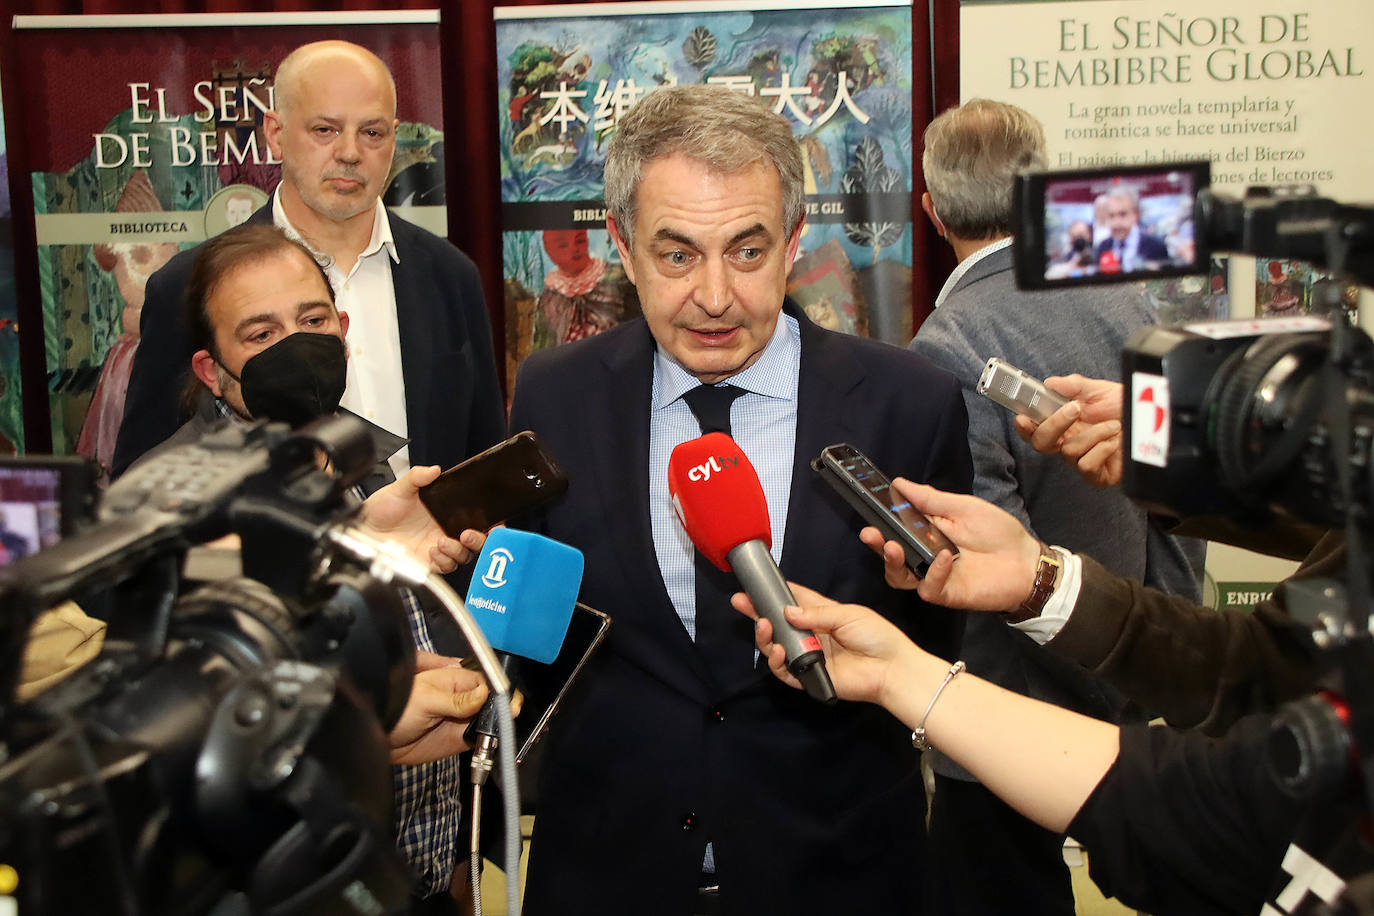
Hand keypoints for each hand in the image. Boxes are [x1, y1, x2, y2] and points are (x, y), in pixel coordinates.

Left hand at [357, 466, 486, 572]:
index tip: (493, 523)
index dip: (489, 524)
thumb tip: (434, 469)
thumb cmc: (379, 510)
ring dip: (457, 551)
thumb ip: (417, 477)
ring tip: (441, 542)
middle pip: (476, 543)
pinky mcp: (427, 563)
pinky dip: (444, 561)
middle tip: (468, 535)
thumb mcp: (399, 488)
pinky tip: (432, 552)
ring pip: (463, 556)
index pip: (476, 520)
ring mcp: (437, 549)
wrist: (361, 530)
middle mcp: (444, 532)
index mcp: (445, 514)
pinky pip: (446, 567)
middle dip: (479, 541)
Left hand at [387, 651, 525, 764]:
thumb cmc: (395, 709)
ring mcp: (463, 719)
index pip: (488, 681)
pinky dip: (488, 743)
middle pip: (494, 701)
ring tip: (494, 733)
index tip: (509, 703)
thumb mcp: (425, 700)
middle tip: (505, 719)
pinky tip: (487, 744)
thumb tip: (484, 693)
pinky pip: (481, 739)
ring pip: (490, 721)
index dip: (501, 692)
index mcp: (456, 679)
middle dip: (503, 709)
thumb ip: (456, 699)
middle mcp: (464, 698)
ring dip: (497, 727)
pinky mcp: (461, 738)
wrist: (380, 739)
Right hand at [732, 582, 919, 706]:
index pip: (793, 601)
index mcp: (822, 614)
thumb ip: (815, 613)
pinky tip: (780, 651)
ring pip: (776, 647)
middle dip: (758, 613)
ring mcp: (809, 656)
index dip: (774, 594)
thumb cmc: (877, 637)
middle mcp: (812, 635)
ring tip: (764, 627)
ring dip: (766, 637)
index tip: (755, 586)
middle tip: (741, 602)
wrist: (892, 668)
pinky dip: (778, 661)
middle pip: (778, 624)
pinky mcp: (809, 677)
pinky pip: (785, 671)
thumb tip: (787, 611)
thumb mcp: (848, 614)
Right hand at [858, 478, 1040, 612]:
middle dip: (877, 545)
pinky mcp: (946, 593)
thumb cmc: (997, 532)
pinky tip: (943, 557)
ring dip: (893, 562)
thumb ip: (930, 499)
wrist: (1027, 561)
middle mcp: (924, 556)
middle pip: (891, 555)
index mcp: (925, 533)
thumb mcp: (963, 507)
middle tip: (870, 533)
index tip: (869, 511)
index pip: (894, 528)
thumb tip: (898, 482)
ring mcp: (933, 577)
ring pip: (900, 576)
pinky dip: (933, 572)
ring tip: (893, 547)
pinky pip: (929, 588)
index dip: (879, 522)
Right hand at [1013, 375, 1123, 487]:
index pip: (1033, 430)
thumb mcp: (1099, 391)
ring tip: (1113, 425)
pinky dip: (1102, 449)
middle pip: (1041, 443)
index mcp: (1064, 425)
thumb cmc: (1125, 410)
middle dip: (1055, 424)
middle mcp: (1068, 444)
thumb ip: (1073, 386)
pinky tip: (1115, 441)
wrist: (1156, 425)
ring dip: (1093, 433)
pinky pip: (1086, 465)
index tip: (1024, 417)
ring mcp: (1081, 461)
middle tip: (1075, 409)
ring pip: (1068, 451)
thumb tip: (1050, 384)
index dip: (1024, 427)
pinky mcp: (1096, 476)